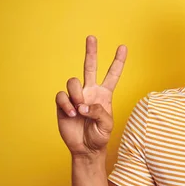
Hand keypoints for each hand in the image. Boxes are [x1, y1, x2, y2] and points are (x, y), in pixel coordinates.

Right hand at [56, 35, 126, 156]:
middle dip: (91, 51)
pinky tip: (71, 114)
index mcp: (105, 94)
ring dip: (76, 95)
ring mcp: (76, 96)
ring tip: (80, 110)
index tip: (123, 47)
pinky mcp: (63, 103)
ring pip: (73, 81)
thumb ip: (98, 112)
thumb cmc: (99, 136)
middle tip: (92, 37)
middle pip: (90, 66)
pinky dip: (66, 104)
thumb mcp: (107, 125)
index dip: (118, 61)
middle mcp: (90, 91)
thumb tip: (83, 104)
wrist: (86, 148)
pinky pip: (61, 96)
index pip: (113, 74)